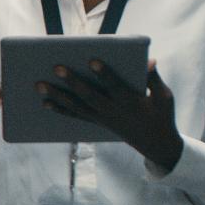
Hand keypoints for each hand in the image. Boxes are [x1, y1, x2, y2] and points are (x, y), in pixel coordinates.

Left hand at [37, 59, 183, 170]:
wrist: (156, 144)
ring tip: (39, 85)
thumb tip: (149, 61)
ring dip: (57, 96)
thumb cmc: (161, 115)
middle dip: (72, 82)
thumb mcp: (164, 97)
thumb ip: (154, 78)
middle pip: (89, 96)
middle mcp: (114, 111)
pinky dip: (60, 110)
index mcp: (131, 102)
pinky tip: (45, 102)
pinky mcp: (98, 122)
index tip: (92, 59)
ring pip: (77, 107)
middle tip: (56, 67)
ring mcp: (103, 118)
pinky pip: (76, 116)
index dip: (104, 74)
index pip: (115, 86)